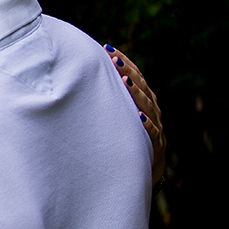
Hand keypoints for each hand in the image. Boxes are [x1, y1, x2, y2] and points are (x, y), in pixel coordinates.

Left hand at [105, 44, 165, 186]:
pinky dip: (148, 126)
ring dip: (137, 93)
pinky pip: (154, 136)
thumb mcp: (110, 122)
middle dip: (128, 72)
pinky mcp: (156, 150)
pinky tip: (139, 117)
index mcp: (140, 104)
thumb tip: (73, 81)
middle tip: (113, 59)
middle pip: (142, 88)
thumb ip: (102, 102)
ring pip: (149, 108)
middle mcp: (150, 114)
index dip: (123, 63)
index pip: (134, 77)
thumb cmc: (116, 144)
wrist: (134, 178)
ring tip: (124, 80)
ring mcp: (154, 130)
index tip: (108, 49)